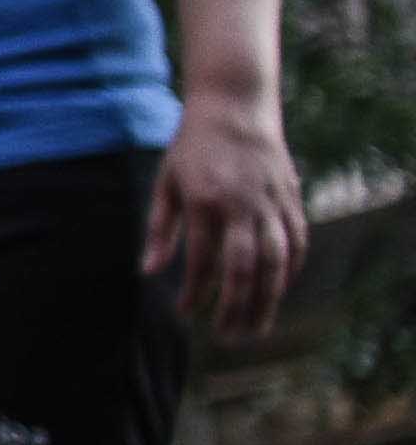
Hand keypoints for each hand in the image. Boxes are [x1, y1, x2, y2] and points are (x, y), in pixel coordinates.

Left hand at [144, 96, 302, 337]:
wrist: (234, 108)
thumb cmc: (191, 148)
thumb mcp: (166, 184)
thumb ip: (160, 230)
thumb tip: (148, 272)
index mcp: (206, 202)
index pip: (203, 261)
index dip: (195, 291)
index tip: (185, 311)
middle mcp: (243, 206)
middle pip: (245, 269)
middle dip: (236, 307)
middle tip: (228, 336)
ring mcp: (271, 202)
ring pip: (276, 261)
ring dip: (268, 298)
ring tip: (257, 327)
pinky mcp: (291, 198)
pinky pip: (296, 241)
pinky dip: (290, 269)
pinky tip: (279, 289)